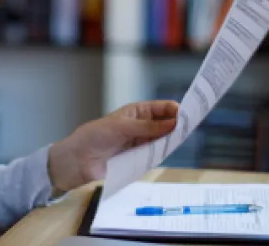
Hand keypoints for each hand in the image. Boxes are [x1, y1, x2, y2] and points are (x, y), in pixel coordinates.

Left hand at [47, 100, 179, 191]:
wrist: (79, 160)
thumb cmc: (96, 136)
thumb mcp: (123, 127)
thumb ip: (148, 127)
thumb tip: (172, 123)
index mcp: (137, 112)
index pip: (161, 108)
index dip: (174, 109)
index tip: (187, 113)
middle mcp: (141, 126)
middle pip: (165, 124)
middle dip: (176, 125)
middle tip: (189, 127)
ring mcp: (140, 143)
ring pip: (162, 139)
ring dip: (171, 139)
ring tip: (181, 139)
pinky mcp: (138, 158)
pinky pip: (155, 154)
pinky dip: (162, 153)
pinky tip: (168, 151)